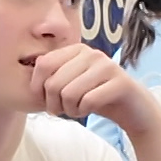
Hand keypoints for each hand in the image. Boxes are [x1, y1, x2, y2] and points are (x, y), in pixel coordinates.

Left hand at [30, 45, 160, 134]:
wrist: (133, 109)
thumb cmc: (96, 97)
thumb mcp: (71, 84)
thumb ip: (52, 79)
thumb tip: (28, 85)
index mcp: (76, 49)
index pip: (43, 64)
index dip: (38, 88)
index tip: (46, 101)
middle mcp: (91, 53)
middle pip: (53, 82)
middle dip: (54, 104)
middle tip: (63, 110)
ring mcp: (107, 66)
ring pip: (68, 93)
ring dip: (69, 109)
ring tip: (77, 109)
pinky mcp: (120, 83)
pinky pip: (87, 101)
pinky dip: (84, 111)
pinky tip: (89, 110)